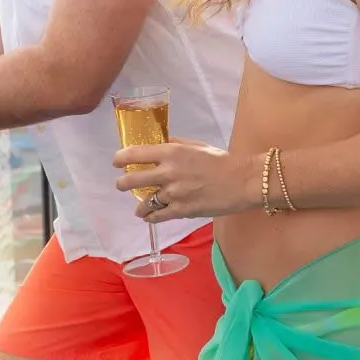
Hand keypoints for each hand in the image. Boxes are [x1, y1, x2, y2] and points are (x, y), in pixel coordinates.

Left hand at [112, 138, 256, 222]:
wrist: (243, 181)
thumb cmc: (221, 160)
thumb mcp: (196, 145)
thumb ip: (175, 144)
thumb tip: (160, 142)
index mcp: (171, 152)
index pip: (135, 154)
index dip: (120, 158)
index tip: (116, 162)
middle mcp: (168, 172)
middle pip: (133, 179)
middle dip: (123, 184)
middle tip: (121, 185)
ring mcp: (174, 193)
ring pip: (145, 202)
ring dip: (139, 205)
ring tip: (138, 208)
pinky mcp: (182, 210)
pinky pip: (158, 216)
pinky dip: (151, 217)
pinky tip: (148, 217)